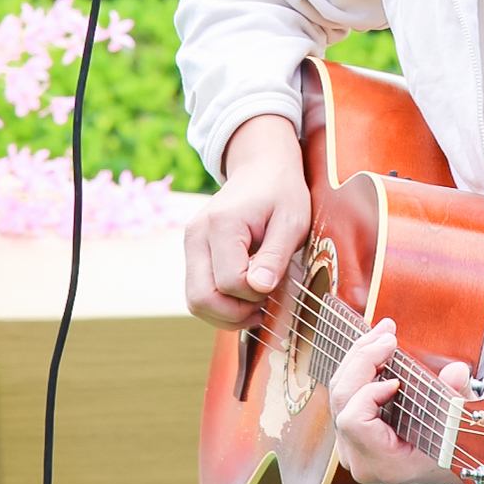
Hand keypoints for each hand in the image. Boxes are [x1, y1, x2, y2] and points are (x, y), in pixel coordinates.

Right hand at [183, 114, 309, 328]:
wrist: (261, 169)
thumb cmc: (281, 193)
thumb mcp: (292, 221)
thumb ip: (275, 255)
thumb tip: (259, 287)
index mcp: (222, 224)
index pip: (231, 281)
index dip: (256, 293)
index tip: (277, 282)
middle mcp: (197, 235)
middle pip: (202, 298)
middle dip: (236, 314)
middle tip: (264, 305)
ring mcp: (190, 245)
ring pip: (195, 302)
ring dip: (226, 314)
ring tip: (256, 304)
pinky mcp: (193, 253)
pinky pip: (198, 292)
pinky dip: (220, 305)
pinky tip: (245, 299)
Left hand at [328, 318, 468, 483]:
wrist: (449, 460)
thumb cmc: (455, 442)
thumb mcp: (462, 420)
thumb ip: (457, 396)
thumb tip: (455, 372)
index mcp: (386, 463)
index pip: (355, 422)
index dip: (368, 394)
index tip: (397, 380)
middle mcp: (361, 459)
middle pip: (342, 400)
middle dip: (362, 359)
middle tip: (388, 334)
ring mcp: (351, 448)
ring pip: (338, 393)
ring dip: (359, 357)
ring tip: (384, 333)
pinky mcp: (349, 434)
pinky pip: (343, 395)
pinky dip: (358, 368)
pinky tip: (377, 349)